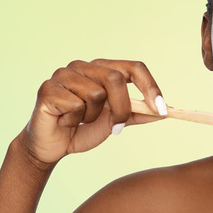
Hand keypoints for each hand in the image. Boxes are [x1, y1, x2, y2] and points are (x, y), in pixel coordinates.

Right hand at [22, 59, 167, 164]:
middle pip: (116, 79)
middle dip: (122, 108)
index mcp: (102, 69)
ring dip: (93, 117)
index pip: (134, 67)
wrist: (52, 146)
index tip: (162, 110)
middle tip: (116, 127)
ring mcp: (63, 74)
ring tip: (81, 121)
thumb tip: (164, 111)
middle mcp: (82, 66)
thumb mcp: (117, 122)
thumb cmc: (83, 129)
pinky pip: (76, 105)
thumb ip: (138, 114)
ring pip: (96, 94)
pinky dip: (75, 120)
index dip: (150, 86)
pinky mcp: (48, 89)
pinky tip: (66, 121)